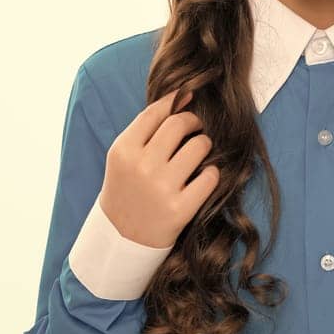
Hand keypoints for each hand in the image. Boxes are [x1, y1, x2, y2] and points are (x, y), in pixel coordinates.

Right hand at [97, 88, 220, 248]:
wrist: (122, 237)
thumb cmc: (127, 188)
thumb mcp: (124, 157)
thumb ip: (146, 128)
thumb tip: (181, 96)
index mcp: (123, 150)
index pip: (156, 112)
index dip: (175, 102)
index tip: (186, 99)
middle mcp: (141, 167)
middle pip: (180, 123)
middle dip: (193, 121)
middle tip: (196, 128)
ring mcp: (161, 188)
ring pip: (200, 146)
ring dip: (204, 146)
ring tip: (198, 154)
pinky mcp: (180, 209)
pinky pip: (211, 176)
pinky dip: (212, 174)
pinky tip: (203, 177)